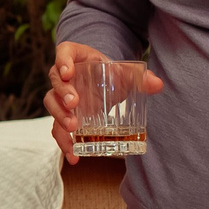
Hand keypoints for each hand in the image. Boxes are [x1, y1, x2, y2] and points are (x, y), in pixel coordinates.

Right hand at [44, 41, 164, 165]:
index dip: (63, 61)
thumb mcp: (125, 72)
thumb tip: (157, 84)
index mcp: (77, 57)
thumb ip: (140, 77)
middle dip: (63, 93)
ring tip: (73, 128)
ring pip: (52, 103)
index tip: (68, 72)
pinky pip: (57, 128)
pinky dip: (64, 142)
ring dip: (60, 116)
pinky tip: (74, 156)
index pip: (64, 52)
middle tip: (74, 104)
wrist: (106, 83)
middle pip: (55, 80)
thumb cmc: (111, 73)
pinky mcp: (63, 115)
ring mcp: (61, 96)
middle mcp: (64, 76)